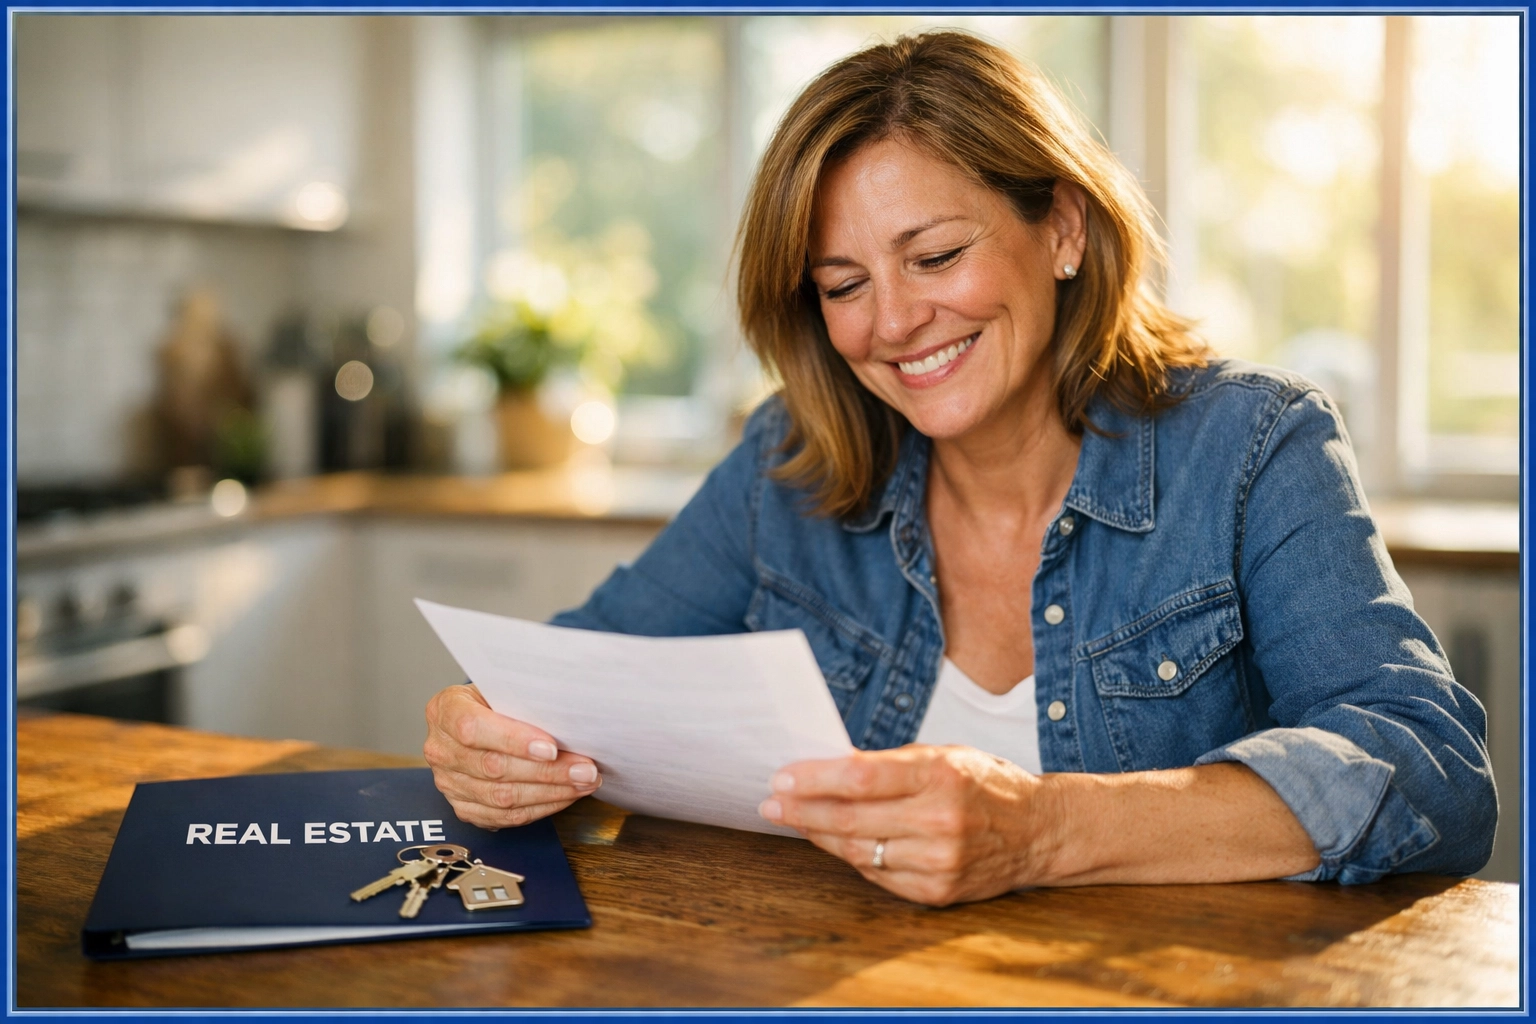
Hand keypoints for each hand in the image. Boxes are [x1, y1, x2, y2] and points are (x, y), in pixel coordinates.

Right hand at [423, 683, 600, 828]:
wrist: (472, 720)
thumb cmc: (493, 701)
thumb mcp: (501, 688)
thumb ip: (522, 700)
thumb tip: (567, 716)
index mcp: (445, 711)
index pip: (473, 728)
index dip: (514, 740)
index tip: (551, 747)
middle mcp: (441, 749)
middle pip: (494, 768)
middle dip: (547, 771)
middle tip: (585, 769)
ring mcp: (449, 782)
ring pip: (502, 797)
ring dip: (550, 792)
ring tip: (583, 783)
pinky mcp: (464, 807)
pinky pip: (504, 816)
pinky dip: (540, 808)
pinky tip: (565, 796)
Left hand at [758, 744, 1062, 905]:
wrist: (1039, 830)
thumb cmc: (985, 783)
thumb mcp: (942, 755)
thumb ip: (889, 765)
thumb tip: (826, 770)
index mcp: (940, 774)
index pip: (860, 778)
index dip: (814, 779)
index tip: (782, 776)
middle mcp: (940, 820)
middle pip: (851, 819)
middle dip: (802, 810)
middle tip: (771, 802)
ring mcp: (940, 861)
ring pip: (859, 851)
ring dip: (820, 835)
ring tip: (796, 819)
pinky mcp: (938, 892)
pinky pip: (878, 874)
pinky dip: (853, 856)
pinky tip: (836, 841)